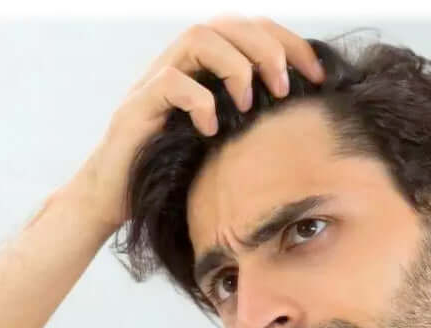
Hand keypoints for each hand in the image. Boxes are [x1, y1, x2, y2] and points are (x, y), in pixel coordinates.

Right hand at [74, 16, 325, 229]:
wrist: (110, 200)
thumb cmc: (167, 174)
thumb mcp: (220, 142)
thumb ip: (248, 119)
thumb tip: (305, 115)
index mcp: (202, 69)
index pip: (250, 29)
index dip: (290, 43)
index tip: (319, 75)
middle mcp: (178, 66)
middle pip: (228, 23)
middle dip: (267, 48)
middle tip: (285, 88)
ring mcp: (154, 83)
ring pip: (198, 37)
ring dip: (234, 66)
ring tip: (248, 103)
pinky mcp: (137, 107)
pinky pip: (172, 82)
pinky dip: (199, 101)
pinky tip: (211, 130)